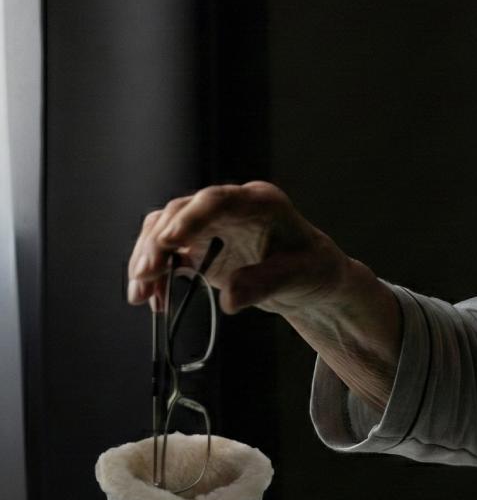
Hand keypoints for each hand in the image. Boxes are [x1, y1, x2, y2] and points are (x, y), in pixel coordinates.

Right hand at [126, 181, 351, 317]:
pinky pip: (166, 251)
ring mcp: (211, 223)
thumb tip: (230, 299)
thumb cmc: (312, 267)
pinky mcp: (199, 243)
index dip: (191, 218)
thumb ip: (266, 283)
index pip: (218, 200)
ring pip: (164, 229)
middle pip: (181, 213)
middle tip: (145, 275)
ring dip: (147, 260)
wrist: (309, 278)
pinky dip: (155, 274)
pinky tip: (152, 298)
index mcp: (260, 202)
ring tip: (141, 295)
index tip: (170, 240)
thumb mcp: (300, 276)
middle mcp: (230, 206)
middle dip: (157, 243)